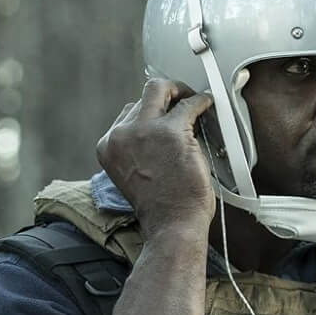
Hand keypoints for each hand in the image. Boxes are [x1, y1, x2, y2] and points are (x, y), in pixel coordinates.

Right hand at [96, 78, 217, 241]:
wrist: (171, 225)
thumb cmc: (160, 209)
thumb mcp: (133, 174)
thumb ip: (137, 149)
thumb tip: (157, 130)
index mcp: (109, 146)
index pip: (127, 114)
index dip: (149, 113)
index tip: (163, 114)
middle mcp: (122, 135)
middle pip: (142, 96)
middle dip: (164, 94)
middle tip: (180, 99)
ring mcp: (145, 131)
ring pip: (160, 89)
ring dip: (179, 91)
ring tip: (193, 99)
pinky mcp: (172, 132)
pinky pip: (189, 105)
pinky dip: (200, 102)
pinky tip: (206, 105)